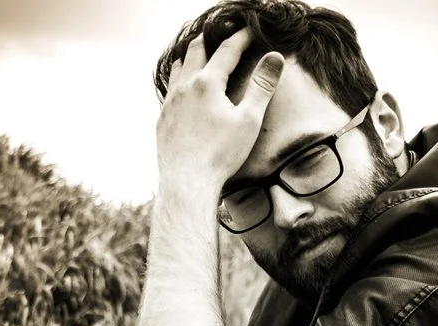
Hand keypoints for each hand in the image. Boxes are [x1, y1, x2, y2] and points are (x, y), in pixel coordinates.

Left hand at [156, 27, 284, 190]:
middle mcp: (185, 87)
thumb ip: (262, 86)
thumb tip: (275, 57)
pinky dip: (178, 80)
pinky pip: (169, 91)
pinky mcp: (162, 120)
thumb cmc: (221, 154)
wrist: (187, 183)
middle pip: (196, 52)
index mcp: (207, 83)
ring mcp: (170, 103)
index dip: (241, 38)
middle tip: (220, 33)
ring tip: (196, 53)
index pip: (227, 50)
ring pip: (177, 69)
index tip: (250, 30)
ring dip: (189, 56)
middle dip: (210, 39)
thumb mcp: (249, 120)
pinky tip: (181, 88)